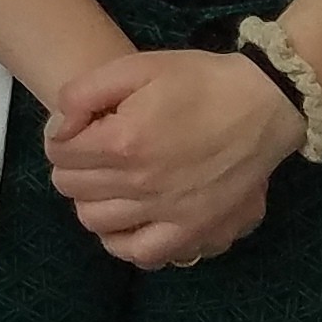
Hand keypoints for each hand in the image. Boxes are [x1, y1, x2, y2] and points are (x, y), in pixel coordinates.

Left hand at [45, 49, 303, 268]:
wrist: (263, 103)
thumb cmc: (199, 80)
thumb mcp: (134, 67)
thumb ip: (82, 93)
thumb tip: (58, 129)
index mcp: (123, 142)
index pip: (60, 153)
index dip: (61, 136)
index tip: (80, 127)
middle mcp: (141, 184)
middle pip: (72, 188)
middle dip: (72, 165)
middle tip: (92, 151)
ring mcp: (169, 213)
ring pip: (97, 222)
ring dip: (91, 201)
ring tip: (107, 182)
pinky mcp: (195, 231)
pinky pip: (142, 254)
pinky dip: (125, 241)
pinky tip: (128, 220)